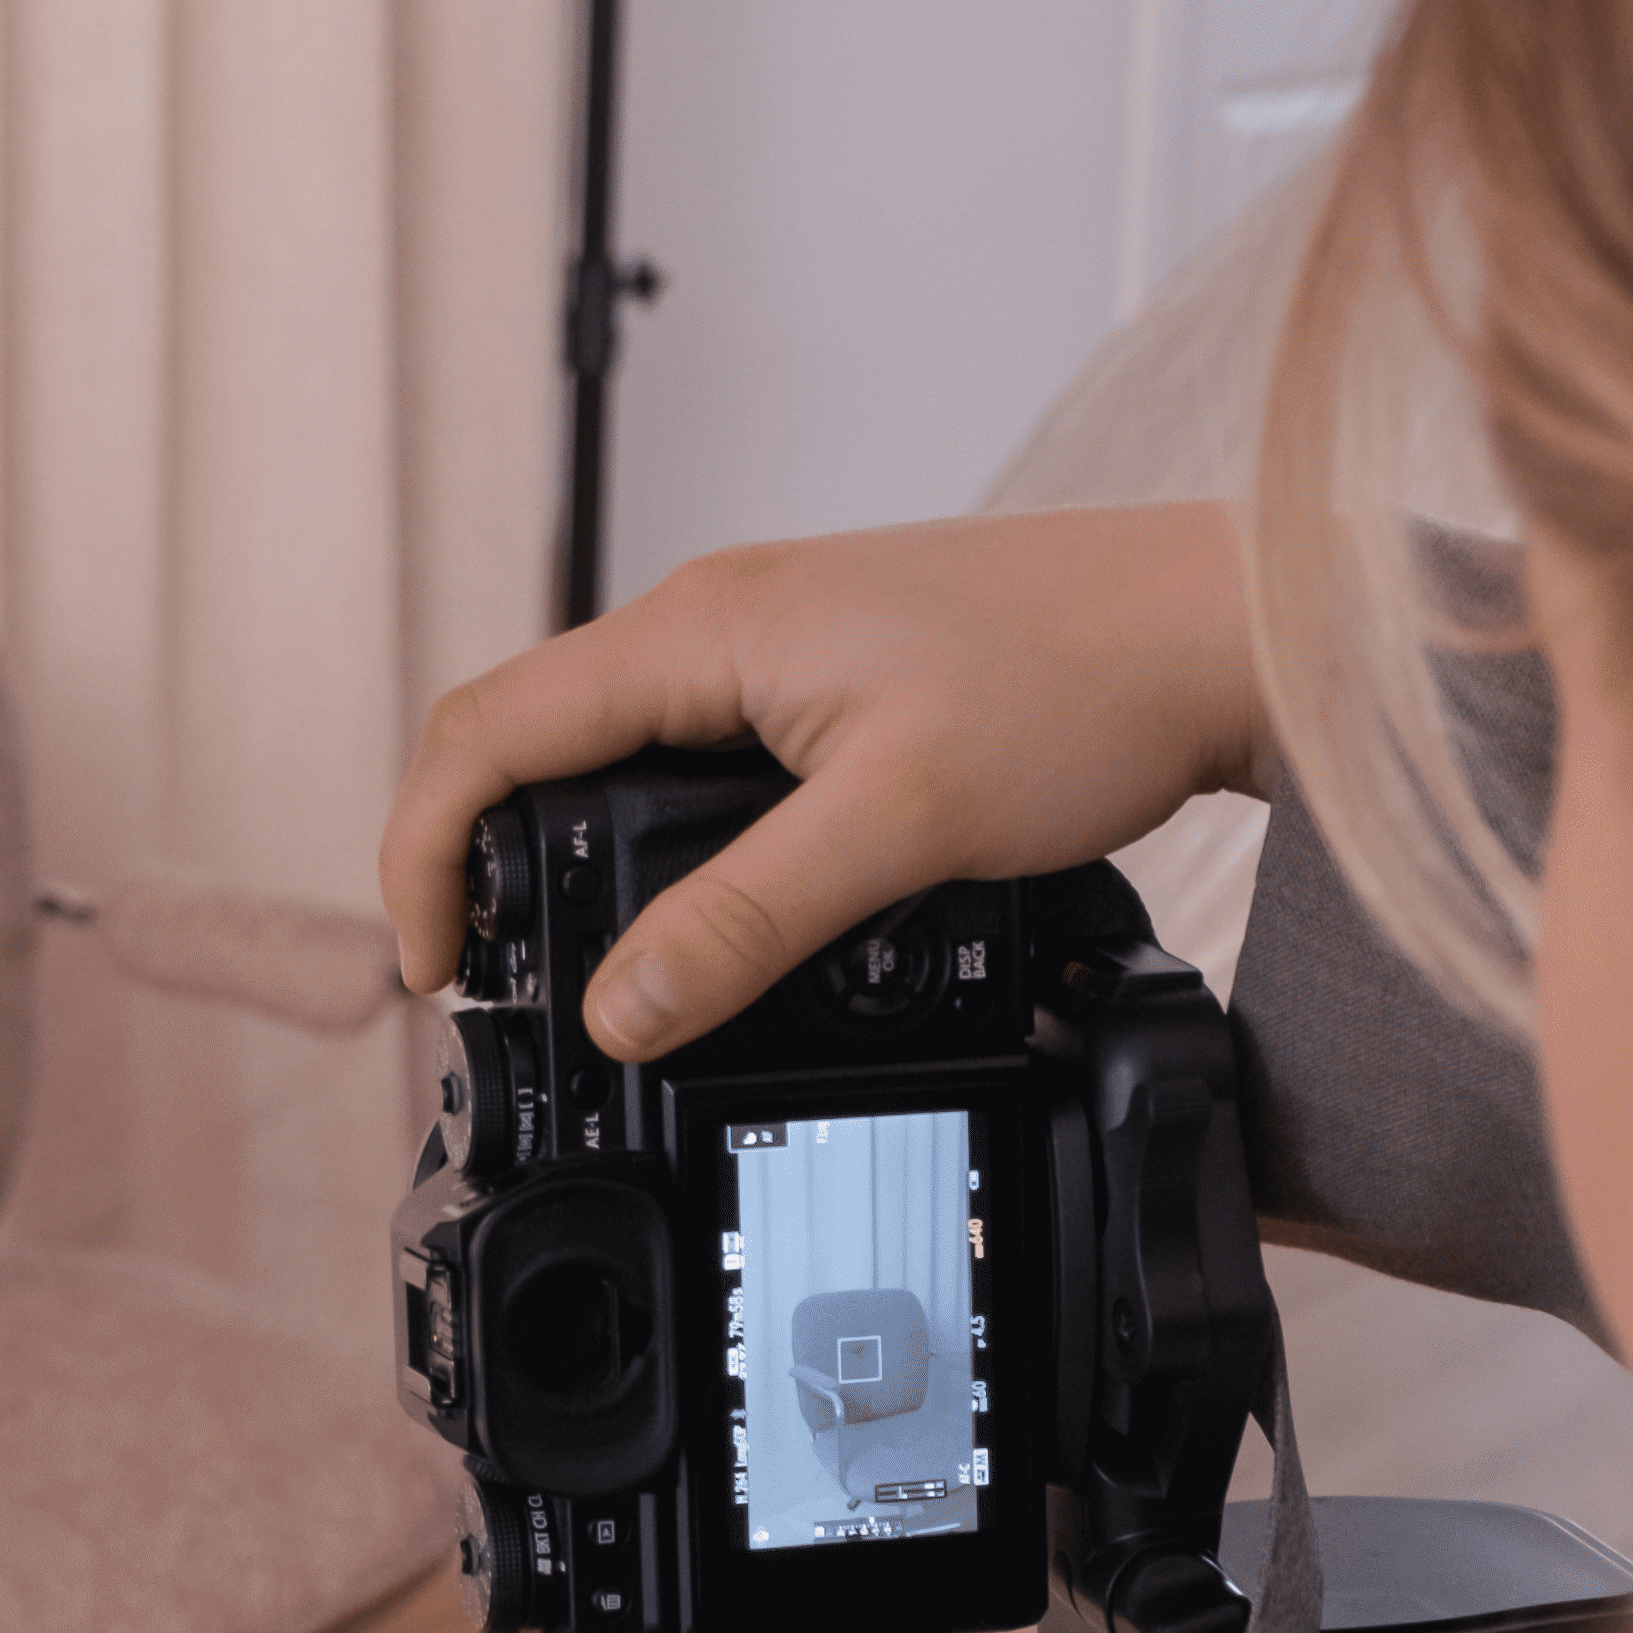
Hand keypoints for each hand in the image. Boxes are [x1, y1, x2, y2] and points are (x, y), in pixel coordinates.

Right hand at [381, 507, 1262, 1057]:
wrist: (1209, 630)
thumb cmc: (1076, 683)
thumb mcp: (894, 828)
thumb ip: (744, 922)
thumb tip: (617, 1013)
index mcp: (701, 630)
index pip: (486, 728)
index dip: (423, 853)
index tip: (434, 971)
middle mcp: (715, 619)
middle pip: (526, 735)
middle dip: (476, 860)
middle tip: (485, 988)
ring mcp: (770, 644)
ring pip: (610, 750)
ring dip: (567, 853)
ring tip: (573, 969)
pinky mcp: (824, 678)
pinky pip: (691, 757)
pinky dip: (657, 841)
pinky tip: (693, 912)